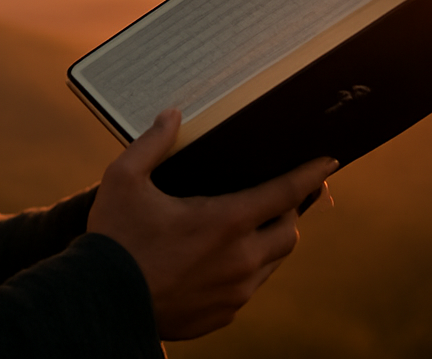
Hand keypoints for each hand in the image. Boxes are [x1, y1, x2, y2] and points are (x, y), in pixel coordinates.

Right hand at [86, 109, 336, 339]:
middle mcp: (240, 259)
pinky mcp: (222, 314)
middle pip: (289, 231)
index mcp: (225, 221)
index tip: (328, 162)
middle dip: (290, 210)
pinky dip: (246, 269)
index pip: (285, 193)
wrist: (103, 303)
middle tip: (279, 194)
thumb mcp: (124, 178)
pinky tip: (222, 258)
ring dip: (269, 241)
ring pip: (272, 263)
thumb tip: (174, 115)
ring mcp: (234, 293)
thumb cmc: (115, 236)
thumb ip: (153, 142)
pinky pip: (248, 288)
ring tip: (249, 225)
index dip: (310, 175)